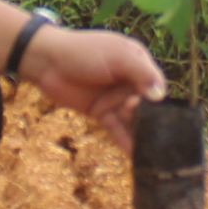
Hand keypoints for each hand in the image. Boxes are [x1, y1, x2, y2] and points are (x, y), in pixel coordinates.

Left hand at [21, 26, 164, 148]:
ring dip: (140, 134)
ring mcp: (115, 98)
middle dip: (149, 119)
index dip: (155, 98)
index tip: (150, 108)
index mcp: (137, 62)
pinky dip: (125, 141)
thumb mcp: (117, 56)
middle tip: (148, 133)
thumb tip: (160, 96)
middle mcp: (129, 82)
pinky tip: (135, 156)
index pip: (155, 84)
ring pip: (132, 119)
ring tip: (151, 153)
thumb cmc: (83, 52)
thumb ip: (140, 72)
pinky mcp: (101, 112)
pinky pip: (116, 129)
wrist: (47, 61)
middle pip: (146, 105)